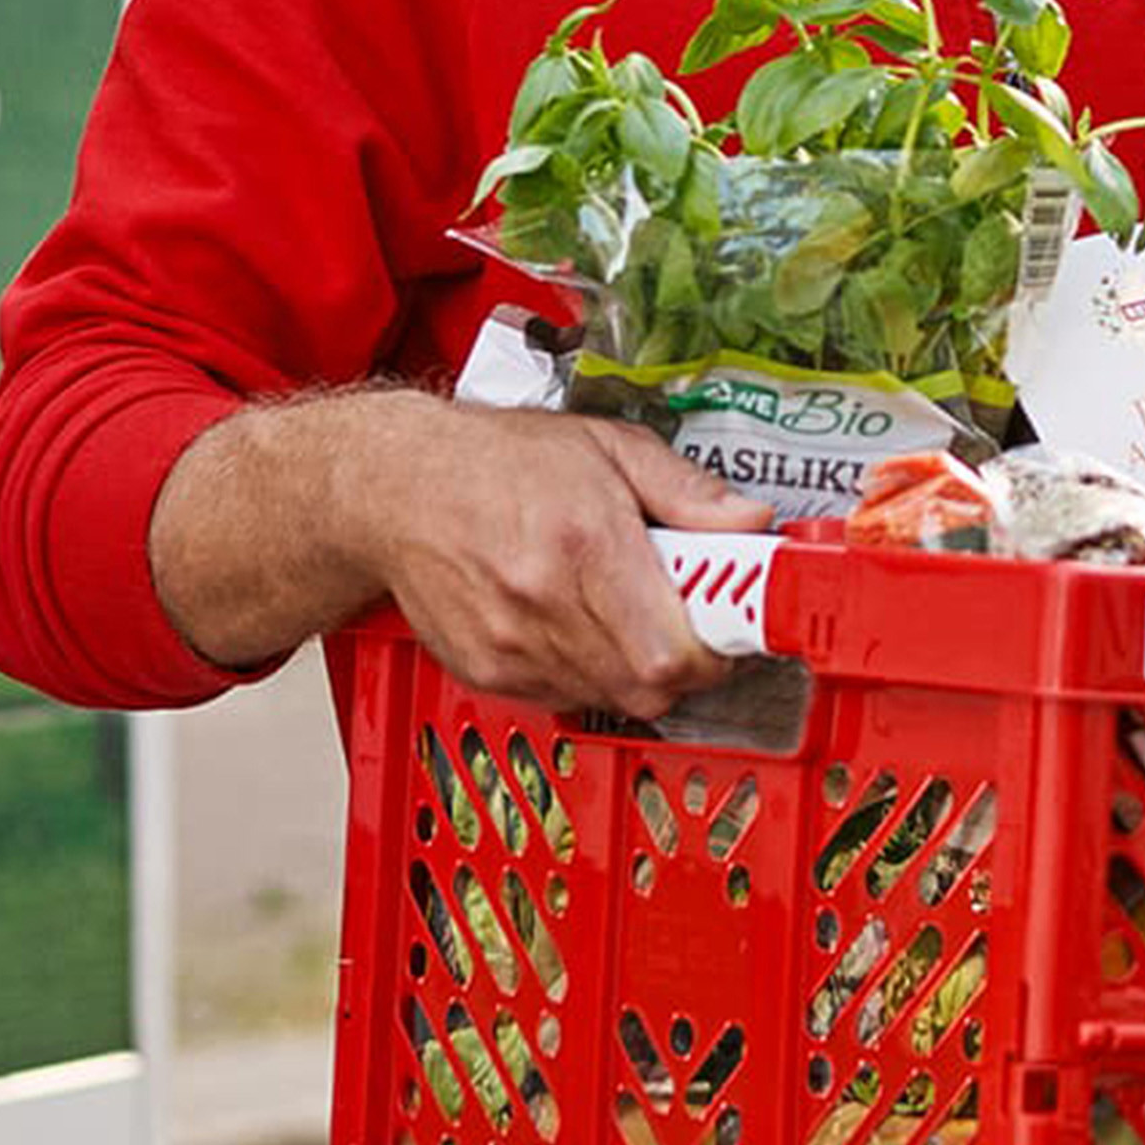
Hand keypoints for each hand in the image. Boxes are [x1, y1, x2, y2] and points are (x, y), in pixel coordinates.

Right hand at [153, 390, 764, 717]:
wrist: (393, 488)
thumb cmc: (498, 460)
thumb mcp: (605, 447)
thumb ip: (686, 492)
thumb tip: (751, 522)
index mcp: (585, 543)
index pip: (672, 649)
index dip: (713, 651)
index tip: (725, 626)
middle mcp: (544, 603)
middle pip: (648, 686)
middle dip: (684, 664)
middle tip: (687, 625)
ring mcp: (510, 646)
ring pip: (609, 697)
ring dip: (635, 669)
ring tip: (624, 614)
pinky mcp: (486, 670)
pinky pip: (563, 697)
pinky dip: (586, 673)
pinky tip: (574, 625)